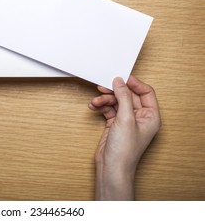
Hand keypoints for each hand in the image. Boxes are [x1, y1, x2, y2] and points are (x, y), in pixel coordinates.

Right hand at [89, 75, 160, 199]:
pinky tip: (94, 106)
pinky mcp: (114, 124)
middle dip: (114, 91)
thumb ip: (124, 97)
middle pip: (128, 96)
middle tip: (103, 86)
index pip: (145, 92)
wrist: (111, 168)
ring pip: (116, 102)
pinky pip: (108, 109)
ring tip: (95, 101)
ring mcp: (126, 121)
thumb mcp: (126, 119)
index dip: (134, 83)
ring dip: (105, 100)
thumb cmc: (125, 150)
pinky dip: (101, 106)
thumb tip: (120, 81)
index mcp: (151, 116)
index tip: (121, 77)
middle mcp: (140, 117)